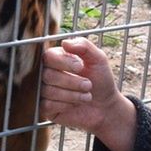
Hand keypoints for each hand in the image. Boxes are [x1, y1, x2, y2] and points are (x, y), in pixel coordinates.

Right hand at [40, 36, 136, 150]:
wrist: (105, 107)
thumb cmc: (101, 81)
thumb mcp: (98, 59)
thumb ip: (84, 46)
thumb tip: (64, 42)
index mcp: (58, 59)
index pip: (48, 56)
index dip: (64, 62)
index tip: (80, 67)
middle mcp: (48, 73)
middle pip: (47, 75)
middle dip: (72, 82)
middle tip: (88, 85)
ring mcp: (45, 91)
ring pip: (48, 90)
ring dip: (72, 95)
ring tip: (86, 96)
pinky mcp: (46, 108)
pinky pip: (47, 105)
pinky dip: (65, 105)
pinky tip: (74, 105)